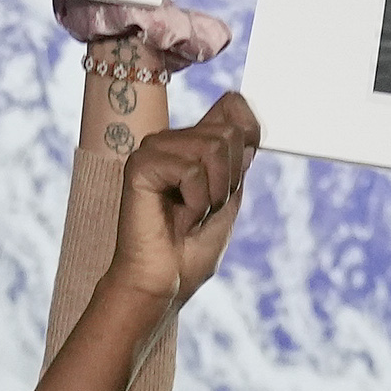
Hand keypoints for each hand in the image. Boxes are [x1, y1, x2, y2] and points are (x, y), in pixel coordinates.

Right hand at [107, 92, 259, 306]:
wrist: (164, 284)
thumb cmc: (191, 250)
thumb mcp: (228, 198)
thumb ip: (238, 159)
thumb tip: (245, 124)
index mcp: (192, 145)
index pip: (233, 105)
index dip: (250, 134)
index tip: (241, 173)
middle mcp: (171, 141)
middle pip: (229, 132)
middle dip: (229, 181)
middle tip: (203, 209)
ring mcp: (153, 150)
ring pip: (213, 148)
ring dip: (213, 195)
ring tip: (189, 215)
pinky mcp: (140, 165)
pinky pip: (191, 170)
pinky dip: (195, 203)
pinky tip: (175, 218)